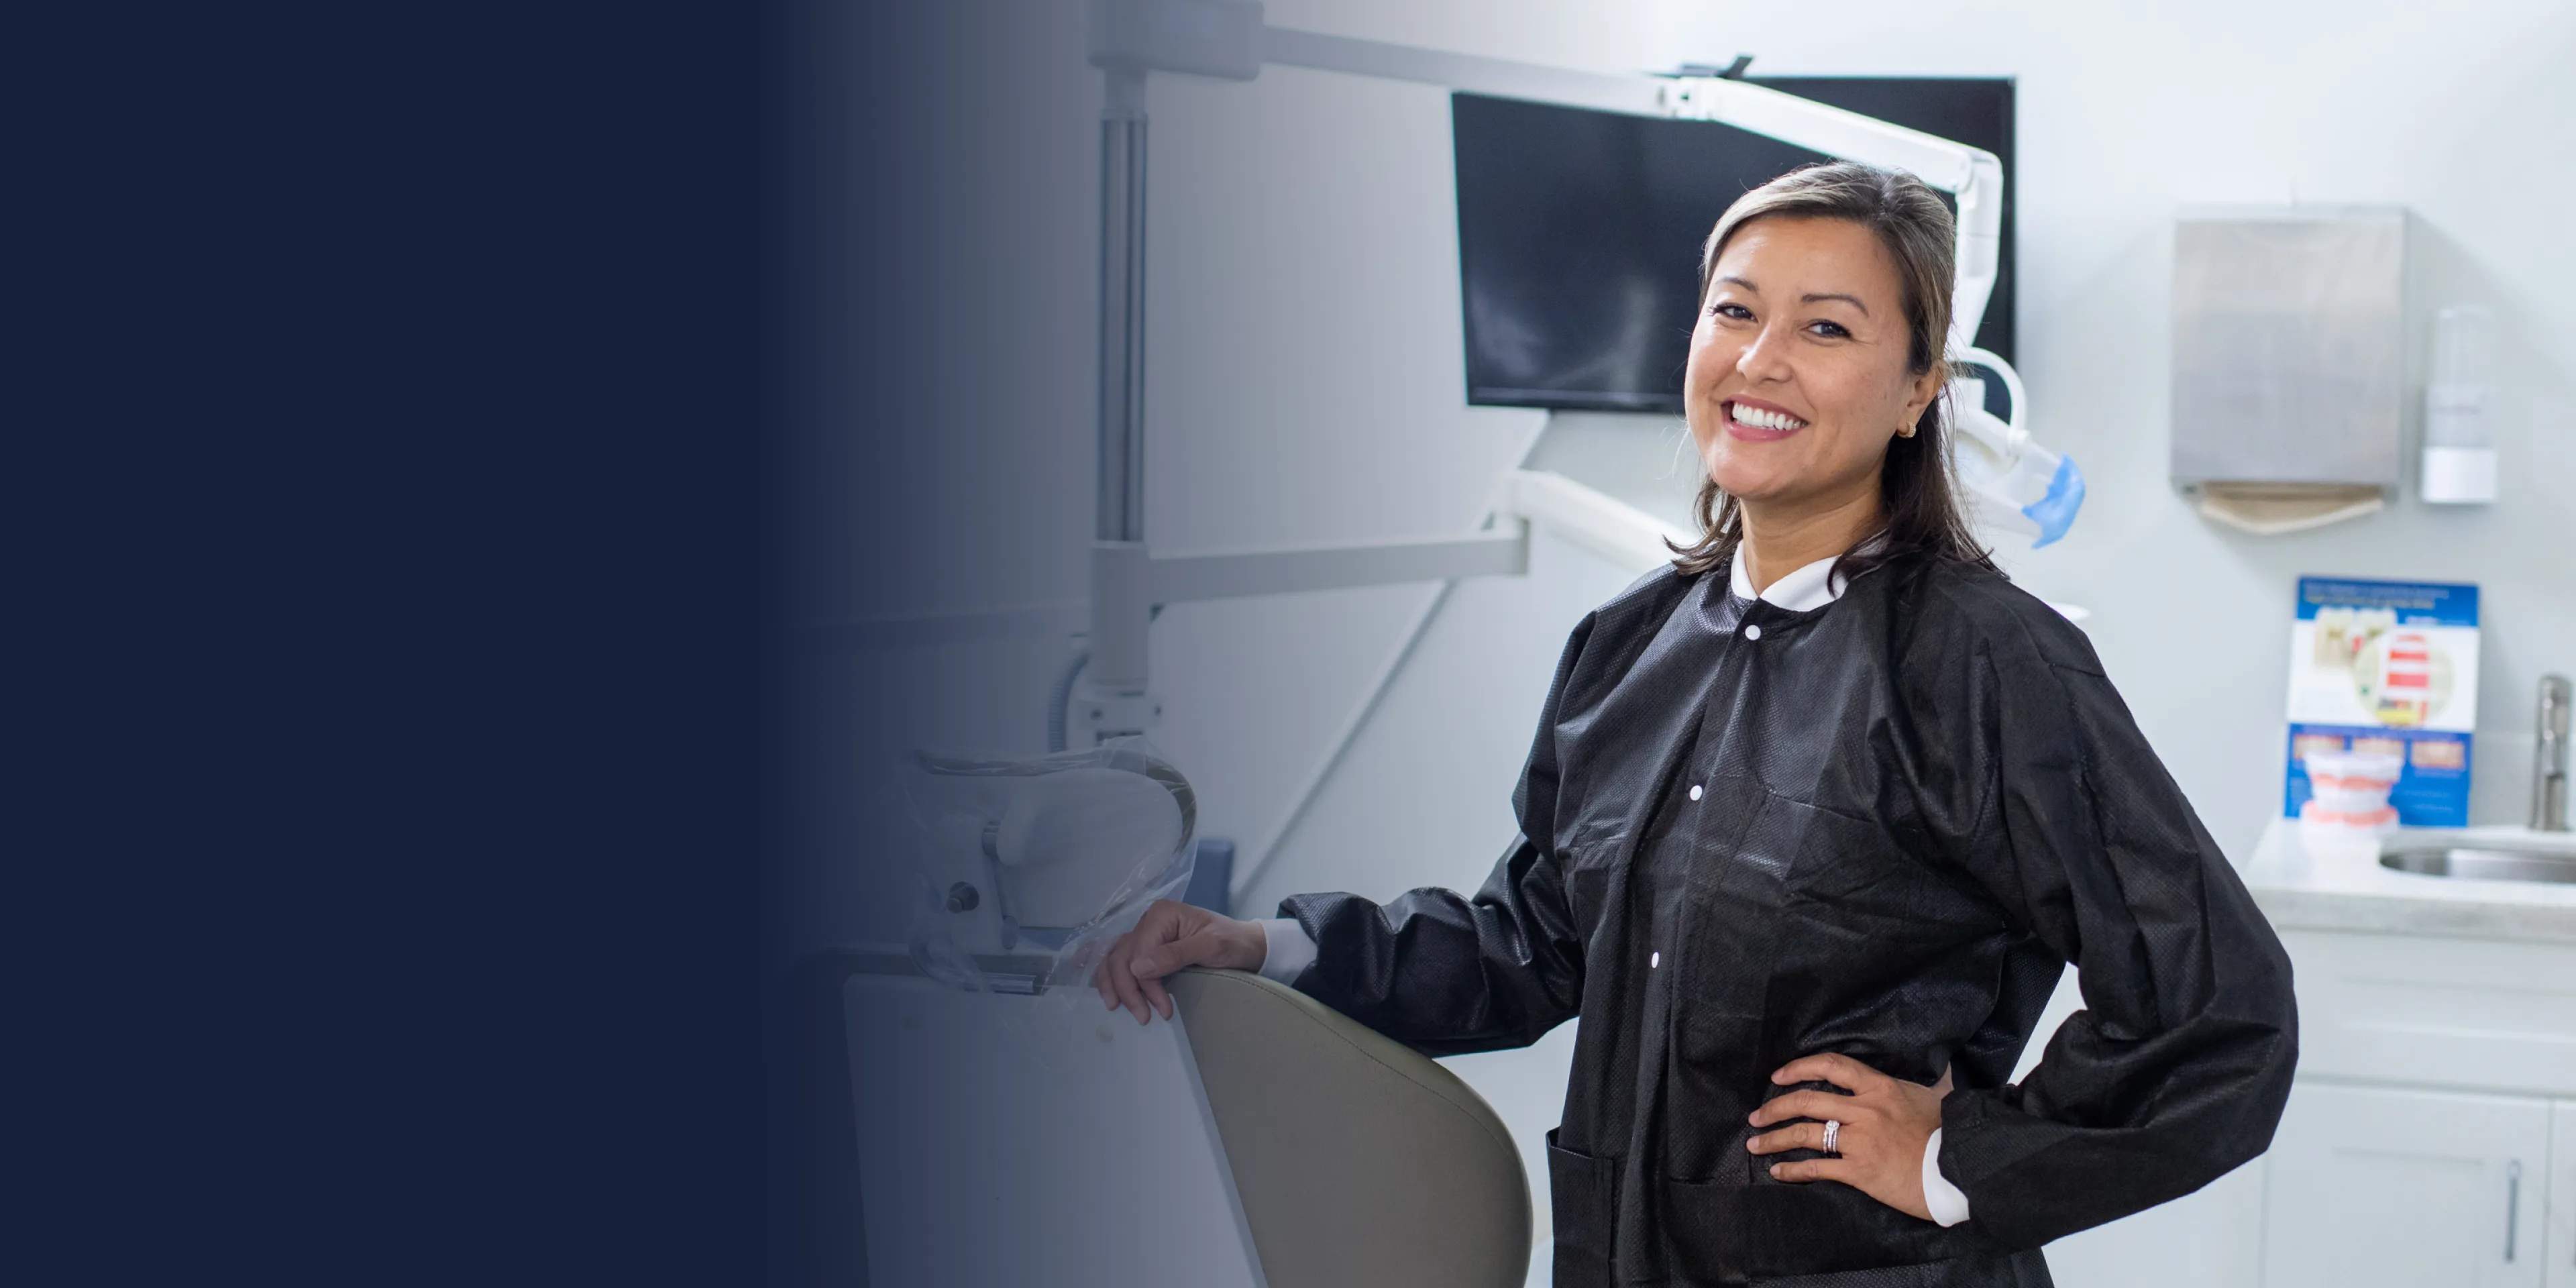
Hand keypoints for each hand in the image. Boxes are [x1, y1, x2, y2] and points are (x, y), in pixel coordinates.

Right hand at [1090, 899, 1267, 1024]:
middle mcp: (1148, 922)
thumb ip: (1175, 955)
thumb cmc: (1233, 943)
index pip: (1139, 951)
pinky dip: (1108, 973)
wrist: (1248, 946)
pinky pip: (1119, 959)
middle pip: (1121, 955)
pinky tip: (1096, 983)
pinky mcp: (1148, 949)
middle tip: (1143, 1017)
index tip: (1161, 1009)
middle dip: (1128, 988)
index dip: (1145, 983)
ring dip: (1113, 984)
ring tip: (1118, 1008)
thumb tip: (1137, 968)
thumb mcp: (1211, 946)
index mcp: (1161, 915)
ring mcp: (1146, 935)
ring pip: (1114, 958)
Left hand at [1746, 1053, 1948, 1219]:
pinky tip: (1778, 1172)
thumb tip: (1904, 1077)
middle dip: (1774, 1107)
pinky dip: (1793, 1170)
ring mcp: (1860, 1141)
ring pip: (1805, 1134)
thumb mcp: (1925, 1097)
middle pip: (1807, 1101)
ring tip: (1755, 1144)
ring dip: (1774, 1139)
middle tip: (1756, 1116)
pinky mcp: (1859, 1171)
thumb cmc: (1945, 1132)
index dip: (1799, 1068)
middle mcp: (1864, 1110)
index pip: (1831, 1066)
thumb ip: (1904, 1086)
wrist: (1959, 1169)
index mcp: (1879, 1087)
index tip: (1778, 1076)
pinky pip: (1817, 1168)